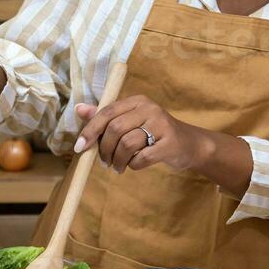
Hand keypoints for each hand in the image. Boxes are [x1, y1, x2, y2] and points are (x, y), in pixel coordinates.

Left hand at [73, 94, 203, 173]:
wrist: (189, 145)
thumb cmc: (154, 133)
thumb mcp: (131, 121)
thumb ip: (105, 116)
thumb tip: (79, 109)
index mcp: (137, 101)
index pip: (107, 112)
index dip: (90, 130)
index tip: (79, 147)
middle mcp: (150, 109)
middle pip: (115, 129)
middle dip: (104, 149)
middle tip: (104, 162)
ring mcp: (162, 125)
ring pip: (127, 145)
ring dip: (118, 160)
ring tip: (118, 167)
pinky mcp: (170, 143)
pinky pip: (142, 158)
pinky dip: (133, 165)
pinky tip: (134, 165)